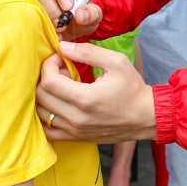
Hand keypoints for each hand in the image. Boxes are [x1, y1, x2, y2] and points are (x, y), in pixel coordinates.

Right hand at [34, 0, 101, 39]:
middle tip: (62, 24)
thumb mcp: (93, 16)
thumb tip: (80, 14)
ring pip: (34, 2)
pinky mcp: (29, 9)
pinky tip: (49, 34)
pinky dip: (39, 25)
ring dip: (45, 18)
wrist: (72, 30)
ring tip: (58, 31)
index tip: (68, 7)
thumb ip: (92, 13)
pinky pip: (28, 14)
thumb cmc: (82, 16)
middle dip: (52, 8)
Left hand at [36, 42, 156, 142]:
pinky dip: (46, 116)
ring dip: (45, 96)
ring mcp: (75, 131)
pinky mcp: (76, 138)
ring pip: (41, 114)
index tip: (60, 57)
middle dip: (45, 77)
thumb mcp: (116, 62)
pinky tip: (57, 104)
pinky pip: (48, 131)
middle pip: (41, 97)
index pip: (49, 81)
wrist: (145, 117)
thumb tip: (62, 47)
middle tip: (61, 70)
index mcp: (86, 98)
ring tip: (61, 86)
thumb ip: (88, 52)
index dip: (49, 64)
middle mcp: (77, 118)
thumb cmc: (132, 88)